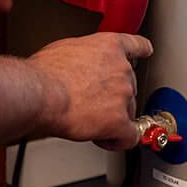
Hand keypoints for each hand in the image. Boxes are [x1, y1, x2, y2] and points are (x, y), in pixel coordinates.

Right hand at [28, 32, 152, 150]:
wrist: (40, 92)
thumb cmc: (44, 73)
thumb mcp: (65, 49)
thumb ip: (83, 56)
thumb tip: (77, 66)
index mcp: (109, 47)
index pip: (135, 46)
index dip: (141, 51)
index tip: (146, 52)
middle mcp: (122, 68)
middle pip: (129, 85)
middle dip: (112, 96)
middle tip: (89, 102)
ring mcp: (123, 94)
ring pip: (127, 111)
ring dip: (111, 117)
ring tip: (86, 120)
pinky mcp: (119, 120)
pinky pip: (128, 136)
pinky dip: (117, 140)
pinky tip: (105, 139)